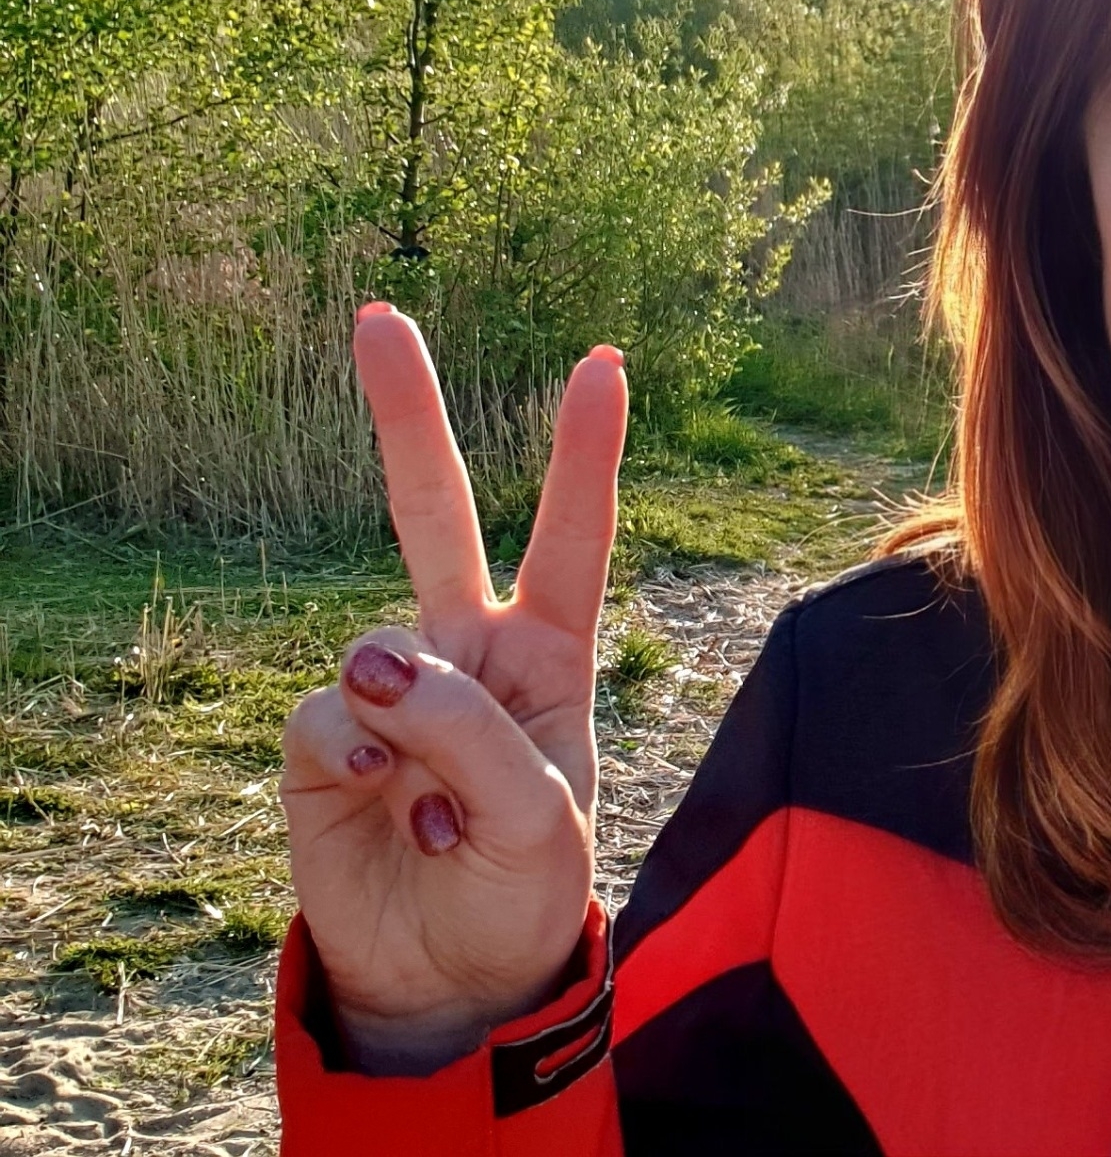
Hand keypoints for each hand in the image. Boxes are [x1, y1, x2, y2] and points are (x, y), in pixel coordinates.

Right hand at [280, 302, 627, 1073]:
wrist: (451, 974)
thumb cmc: (523, 887)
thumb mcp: (541, 819)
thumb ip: (472, 734)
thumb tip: (368, 662)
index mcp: (550, 650)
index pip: (573, 535)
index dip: (584, 452)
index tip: (602, 361)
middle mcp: (468, 648)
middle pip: (434, 513)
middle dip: (407, 415)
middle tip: (379, 316)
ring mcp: (392, 688)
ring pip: (381, 647)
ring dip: (415, 732)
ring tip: (441, 808)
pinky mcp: (328, 740)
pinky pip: (331, 715)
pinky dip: (358, 763)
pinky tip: (386, 812)